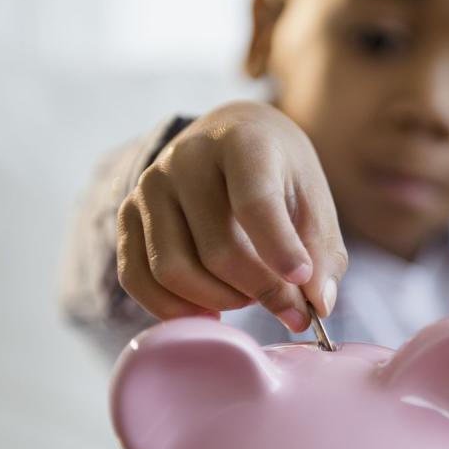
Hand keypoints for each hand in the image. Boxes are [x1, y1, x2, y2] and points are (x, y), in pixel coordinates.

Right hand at [116, 101, 347, 331]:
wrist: (228, 139)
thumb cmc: (279, 175)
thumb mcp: (314, 199)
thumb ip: (322, 251)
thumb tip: (316, 304)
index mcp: (242, 142)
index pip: (255, 202)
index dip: (279, 250)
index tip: (302, 283)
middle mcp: (186, 158)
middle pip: (217, 250)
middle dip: (259, 291)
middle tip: (287, 306)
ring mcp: (149, 186)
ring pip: (172, 271)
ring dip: (219, 301)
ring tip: (248, 298)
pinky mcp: (127, 214)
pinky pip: (137, 279)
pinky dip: (174, 309)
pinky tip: (209, 310)